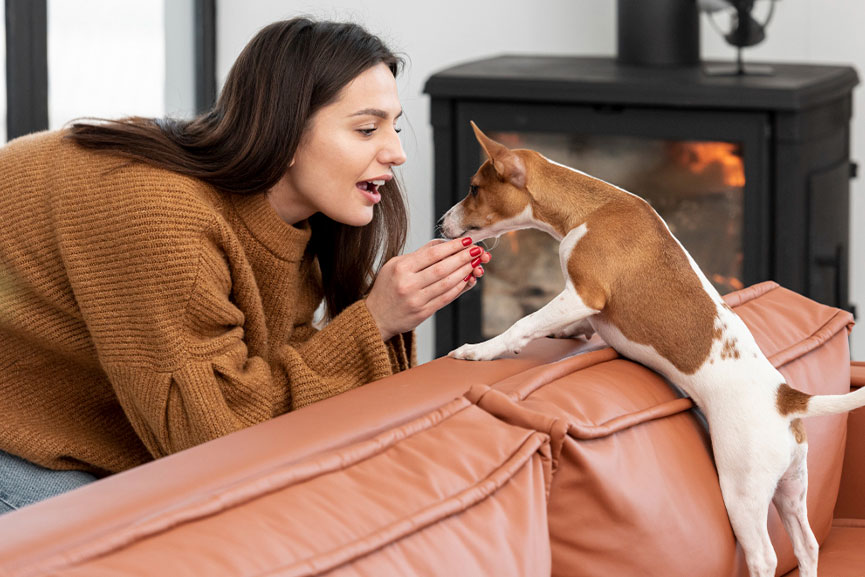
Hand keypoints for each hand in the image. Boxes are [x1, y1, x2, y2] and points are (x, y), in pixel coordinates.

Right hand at [366, 237, 490, 340]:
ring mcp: (416, 299)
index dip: (453, 246)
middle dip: (463, 257)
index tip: (467, 241)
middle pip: (443, 267)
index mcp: (401, 268)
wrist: (376, 317)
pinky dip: (459, 288)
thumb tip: (443, 243)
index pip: (432, 253)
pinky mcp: (423, 312)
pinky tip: (467, 279)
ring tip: (476, 263)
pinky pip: (446, 298)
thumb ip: (419, 254)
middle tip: (477, 250)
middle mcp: (408, 283)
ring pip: (447, 283)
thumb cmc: (387, 288)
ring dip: (465, 271)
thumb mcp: (395, 265)